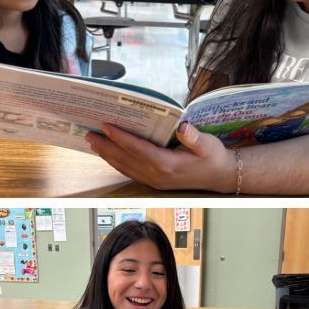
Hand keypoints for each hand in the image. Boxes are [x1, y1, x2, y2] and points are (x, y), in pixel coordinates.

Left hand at [86, 122, 236, 192]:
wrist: (220, 176)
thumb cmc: (214, 157)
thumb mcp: (208, 144)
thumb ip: (194, 137)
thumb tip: (183, 127)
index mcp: (168, 165)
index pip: (138, 149)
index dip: (120, 137)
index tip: (105, 126)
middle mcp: (157, 175)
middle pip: (125, 160)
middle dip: (106, 146)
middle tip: (88, 134)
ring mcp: (154, 181)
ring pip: (125, 168)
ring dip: (107, 155)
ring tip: (93, 143)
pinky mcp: (154, 182)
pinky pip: (130, 172)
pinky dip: (117, 163)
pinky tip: (109, 155)